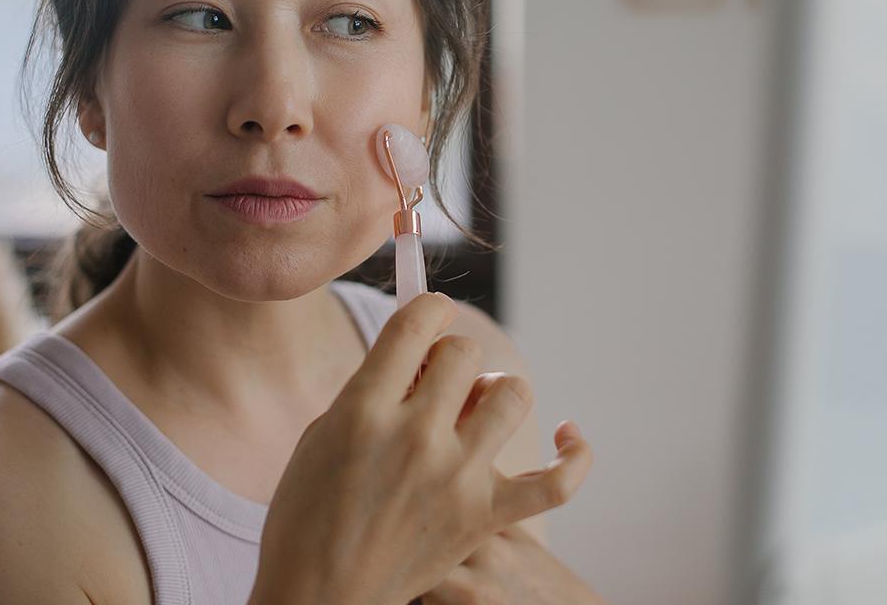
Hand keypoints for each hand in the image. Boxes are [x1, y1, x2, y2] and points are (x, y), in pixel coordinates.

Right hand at [250, 293, 591, 604]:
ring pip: (512, 396)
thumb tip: (423, 344)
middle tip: (435, 383)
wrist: (320, 595)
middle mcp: (416, 438)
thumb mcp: (324, 433)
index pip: (419, 321)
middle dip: (451, 358)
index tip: (429, 321)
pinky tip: (571, 436)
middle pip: (465, 354)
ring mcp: (457, 479)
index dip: (429, 310)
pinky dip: (576, 457)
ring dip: (495, 394)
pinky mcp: (485, 518)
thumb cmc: (310, 513)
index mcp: (364, 410)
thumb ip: (374, 386)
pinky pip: (555, 482)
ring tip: (475, 411)